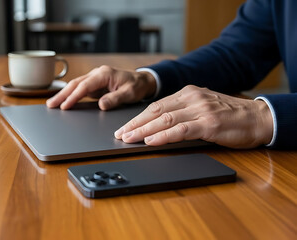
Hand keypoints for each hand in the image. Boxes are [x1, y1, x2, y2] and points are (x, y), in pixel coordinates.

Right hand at [46, 65, 156, 109]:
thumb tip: (101, 105)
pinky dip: (71, 95)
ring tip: (52, 104)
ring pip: (75, 86)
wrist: (142, 80)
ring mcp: (95, 78)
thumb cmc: (137, 86)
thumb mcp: (129, 93)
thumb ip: (115, 99)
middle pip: (75, 84)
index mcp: (104, 74)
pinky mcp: (94, 84)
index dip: (74, 96)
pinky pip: (80, 89)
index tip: (65, 106)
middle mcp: (97, 74)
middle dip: (62, 94)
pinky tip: (63, 102)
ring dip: (63, 95)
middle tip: (51, 105)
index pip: (85, 86)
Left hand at [114, 85, 273, 148]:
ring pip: (165, 119)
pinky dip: (163, 136)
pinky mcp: (209, 124)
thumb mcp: (203, 108)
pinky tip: (150, 141)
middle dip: (135, 124)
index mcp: (188, 93)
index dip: (138, 117)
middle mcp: (192, 98)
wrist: (259, 118)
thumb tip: (157, 126)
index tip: (124, 127)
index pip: (156, 105)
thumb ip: (182, 113)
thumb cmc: (230, 116)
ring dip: (143, 130)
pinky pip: (181, 130)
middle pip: (156, 111)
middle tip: (120, 134)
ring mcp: (200, 110)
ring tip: (129, 139)